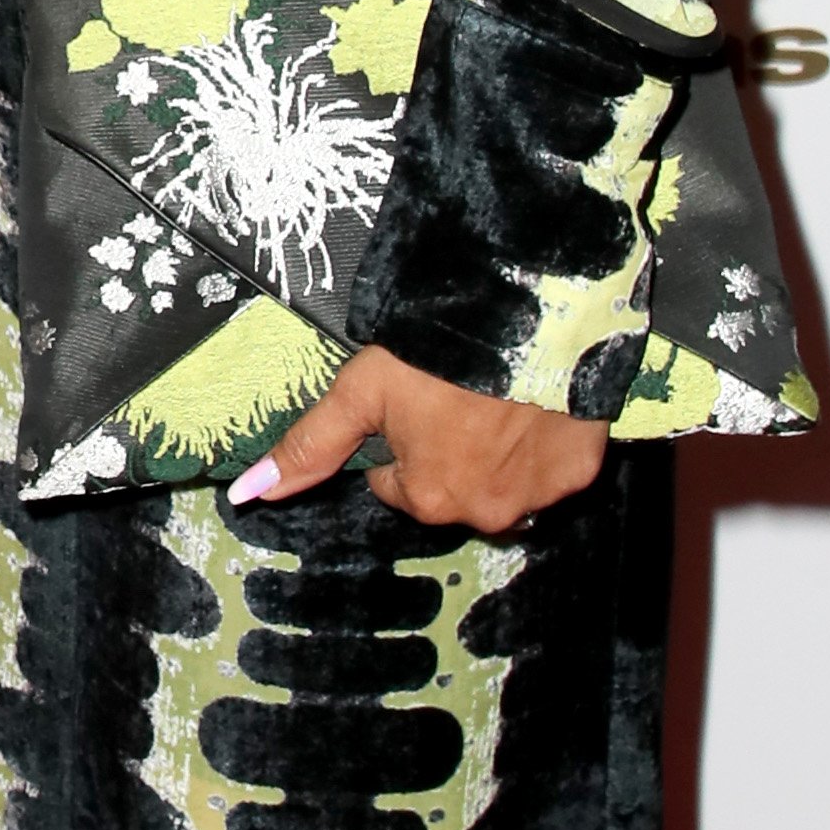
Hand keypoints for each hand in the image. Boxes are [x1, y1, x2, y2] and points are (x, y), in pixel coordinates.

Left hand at [227, 343, 606, 536]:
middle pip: (449, 486)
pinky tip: (536, 404)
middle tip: (459, 395)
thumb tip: (250, 494)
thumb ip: (311, 444)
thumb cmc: (438, 351)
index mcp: (425, 496)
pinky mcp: (579, 474)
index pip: (397, 482)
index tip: (417, 401)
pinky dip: (543, 444)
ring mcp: (536, 498)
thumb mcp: (364, 389)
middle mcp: (481, 511)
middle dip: (449, 451)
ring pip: (502, 482)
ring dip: (498, 452)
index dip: (402, 439)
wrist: (531, 318)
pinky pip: (552, 469)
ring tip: (498, 397)